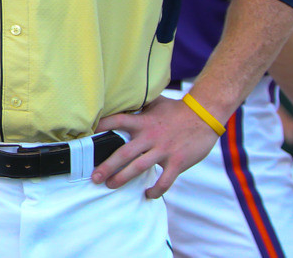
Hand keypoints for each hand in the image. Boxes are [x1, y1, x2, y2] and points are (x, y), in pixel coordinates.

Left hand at [92, 96, 220, 197]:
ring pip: (139, 168)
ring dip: (123, 178)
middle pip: (123, 152)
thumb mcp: (156, 103)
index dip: (101, 127)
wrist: (205, 116)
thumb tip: (124, 96)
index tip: (87, 136)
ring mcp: (163, 150)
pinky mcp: (177, 162)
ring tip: (110, 185)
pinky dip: (156, 190)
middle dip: (107, 166)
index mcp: (143, 121)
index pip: (117, 122)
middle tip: (94, 177)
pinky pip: (165, 180)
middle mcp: (150, 136)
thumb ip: (139, 104)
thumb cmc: (178, 110)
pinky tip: (148, 195)